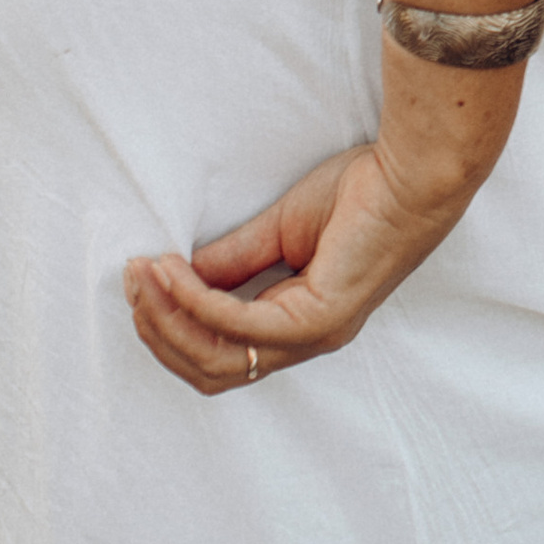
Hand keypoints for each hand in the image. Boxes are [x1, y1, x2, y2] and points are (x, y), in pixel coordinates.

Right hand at [125, 132, 483, 397]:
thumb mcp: (280, 229)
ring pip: (216, 357)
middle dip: (160, 332)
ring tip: (140, 279)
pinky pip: (235, 322)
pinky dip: (192, 300)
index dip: (172, 326)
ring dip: (166, 319)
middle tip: (131, 287)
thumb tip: (180, 275)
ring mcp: (314, 335)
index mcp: (300, 323)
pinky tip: (169, 272)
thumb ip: (232, 259)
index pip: (221, 353)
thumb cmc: (363, 192)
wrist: (413, 175)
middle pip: (210, 368)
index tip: (139, 285)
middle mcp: (306, 340)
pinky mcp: (318, 318)